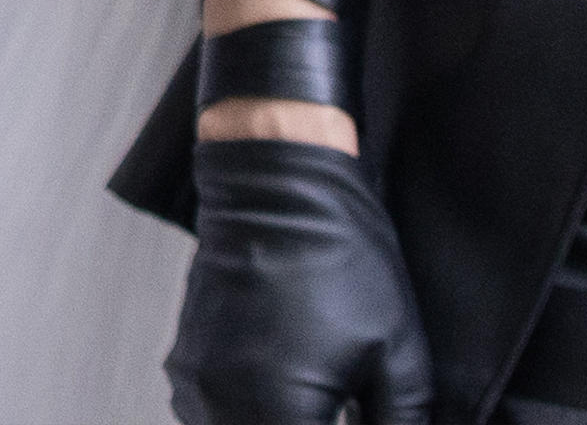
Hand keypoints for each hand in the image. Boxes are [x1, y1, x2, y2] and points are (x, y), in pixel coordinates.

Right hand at [168, 136, 435, 424]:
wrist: (274, 186)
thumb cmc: (340, 260)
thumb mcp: (398, 357)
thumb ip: (400, 423)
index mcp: (279, 410)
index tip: (366, 421)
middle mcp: (221, 406)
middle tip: (350, 412)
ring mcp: (196, 387)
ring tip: (330, 408)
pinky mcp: (186, 368)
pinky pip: (216, 421)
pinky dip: (252, 420)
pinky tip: (293, 404)